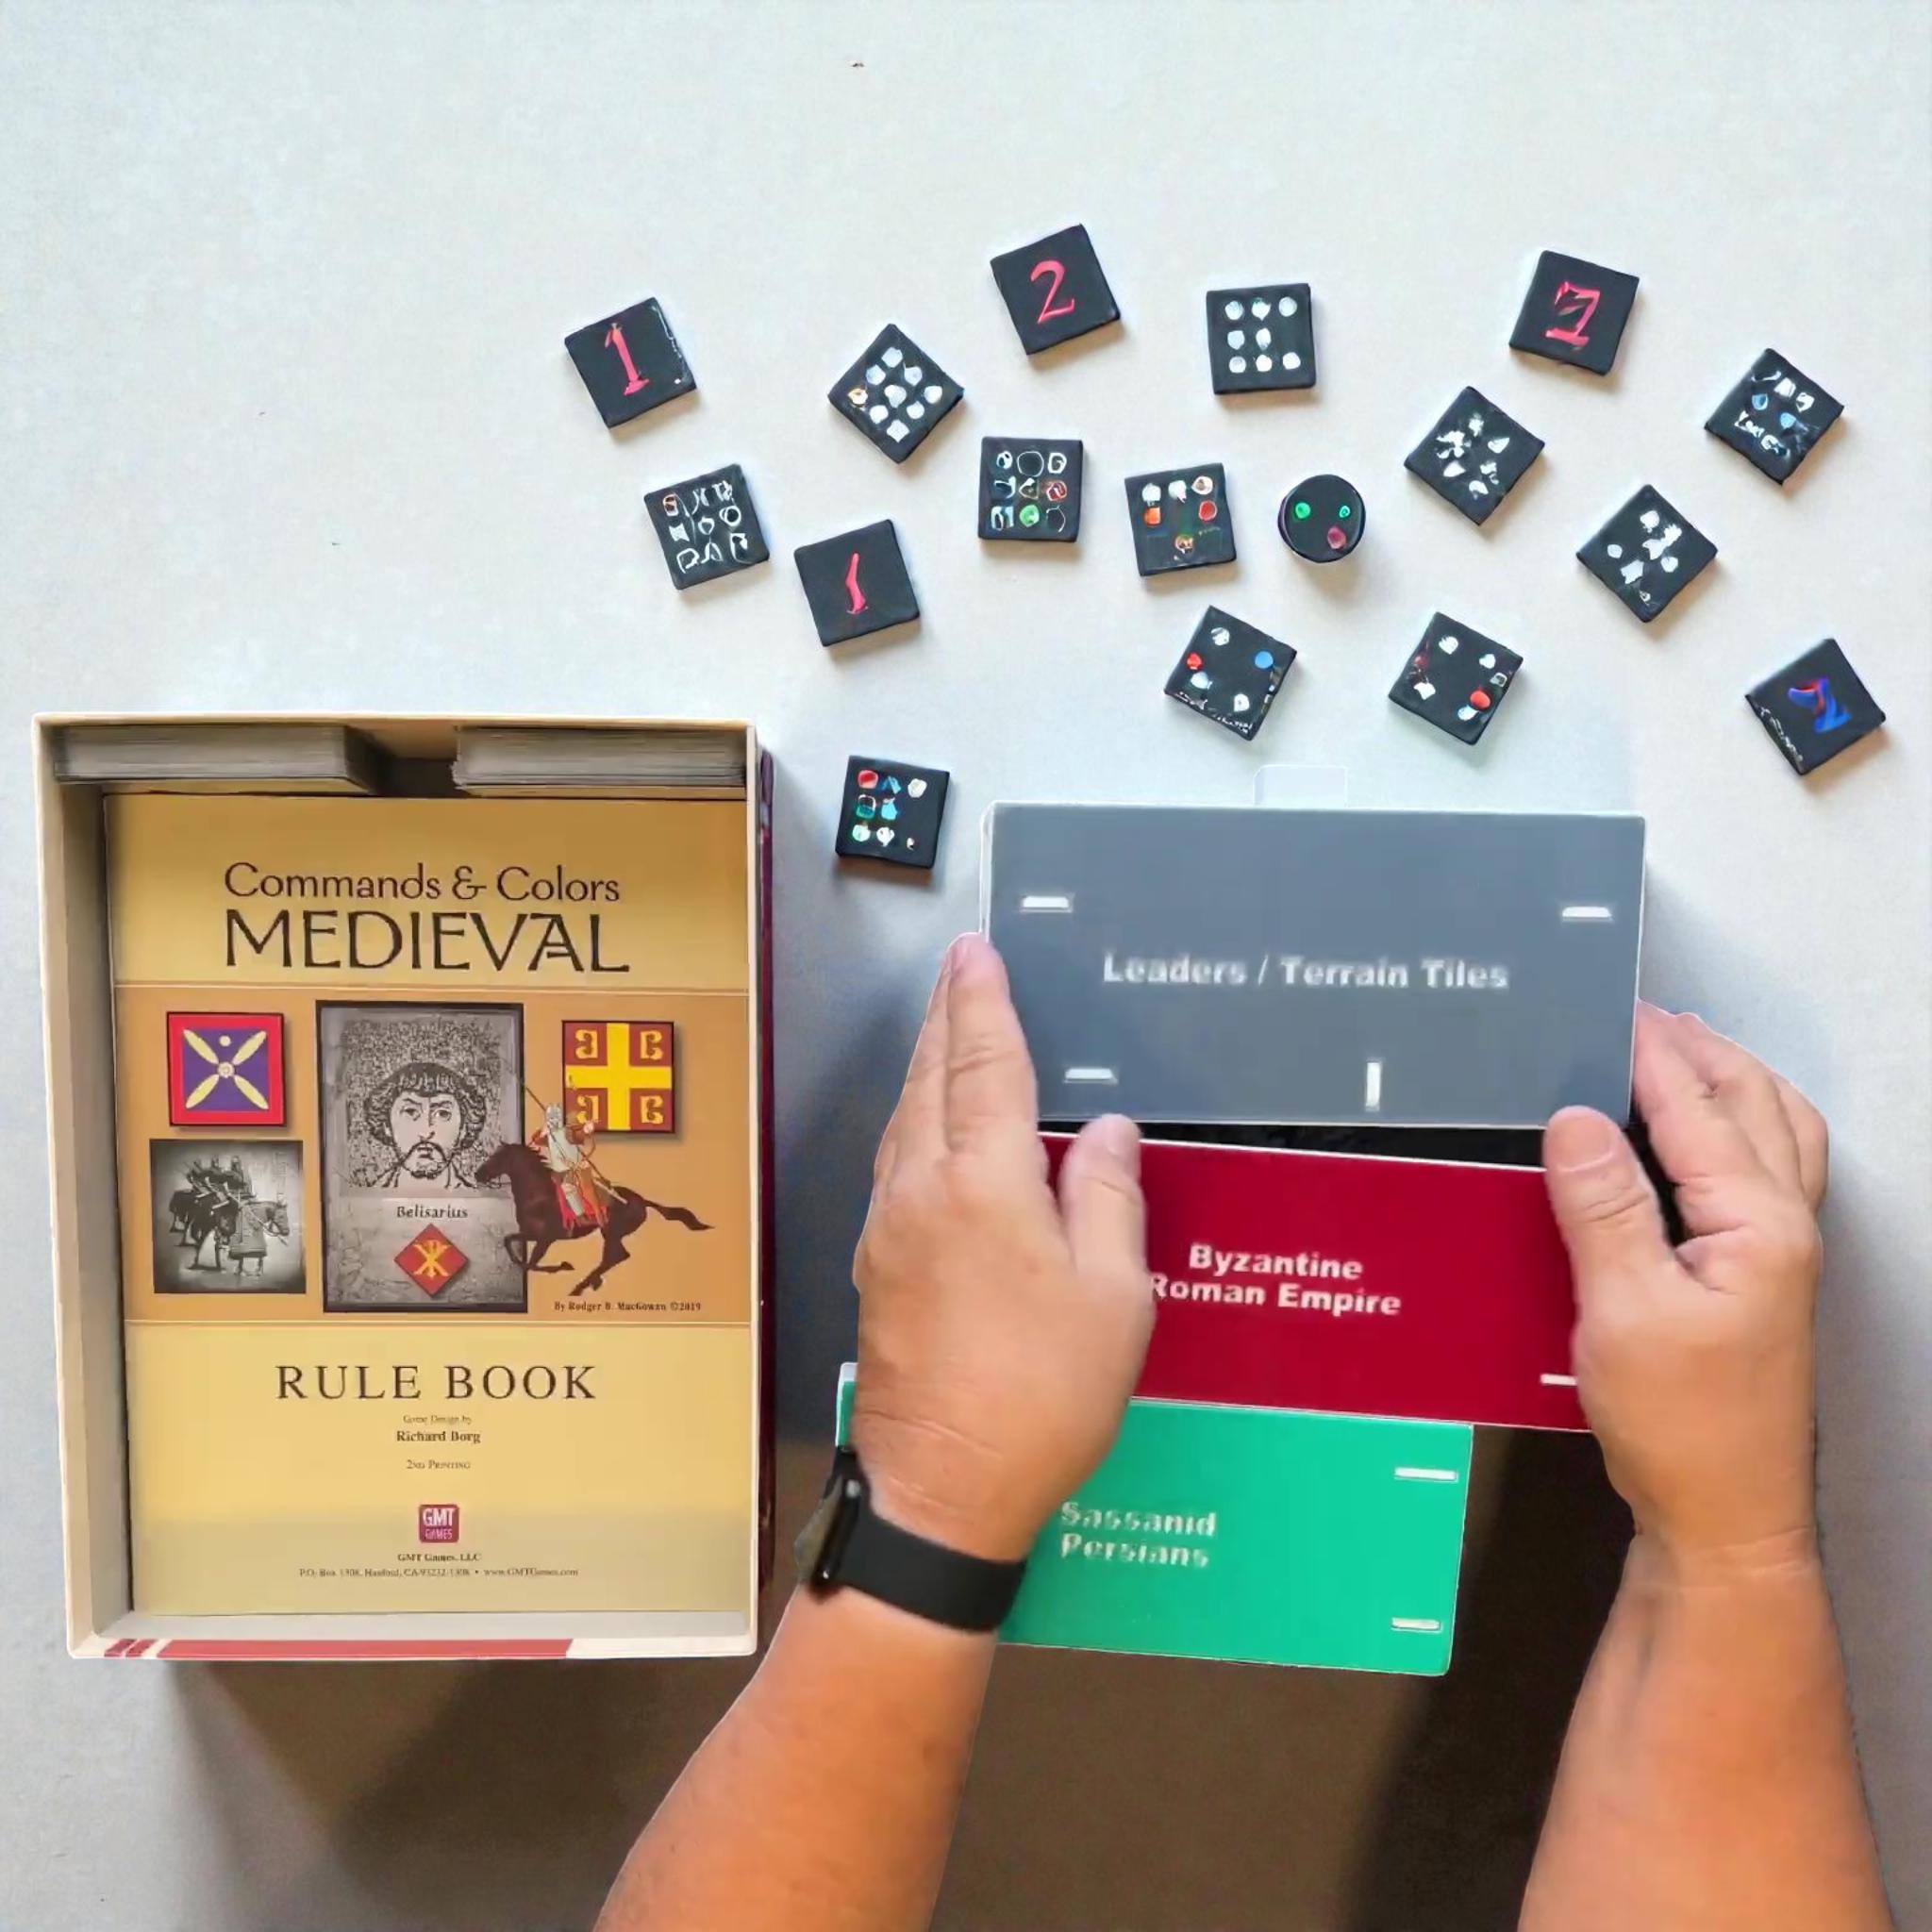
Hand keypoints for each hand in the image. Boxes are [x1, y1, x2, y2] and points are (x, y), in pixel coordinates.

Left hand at [850, 933, 1153, 1562]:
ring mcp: (889, 1228)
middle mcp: (921, 1192)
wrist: (943, 1491)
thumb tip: (1108, 1132)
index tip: (977, 954)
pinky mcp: (876, 1265)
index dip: (984, 1002)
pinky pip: (894, 1163)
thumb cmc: (1039, 1399)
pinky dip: (915, 1120)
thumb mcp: (1112, 1299)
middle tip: (960, 969)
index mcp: (982, 1186)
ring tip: (947, 1030)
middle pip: (930, 1078)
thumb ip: (1108, 1200)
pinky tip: (930, 1127)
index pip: (984, 1065)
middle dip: (946, 1016)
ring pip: (904, 1119)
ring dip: (926, 1064)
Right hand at [1542, 1005, 1827, 1571]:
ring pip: (1772, 1134)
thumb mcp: (1624, 1311)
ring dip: (1726, 1083)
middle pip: (1754, 1105)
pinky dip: (1733, 1129)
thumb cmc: (1681, 1427)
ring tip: (1674, 1055)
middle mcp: (1784, 1228)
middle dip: (1698, 1051)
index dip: (1649, 1054)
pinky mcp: (1765, 1279)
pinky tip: (1691, 1139)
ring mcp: (1782, 1254)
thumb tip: (1578, 1119)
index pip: (1697, 1109)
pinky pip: (1763, 1172)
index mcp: (1757, 1225)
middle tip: (1638, 1018)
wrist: (1724, 1519)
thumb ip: (1603, 1207)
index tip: (1607, 1011)